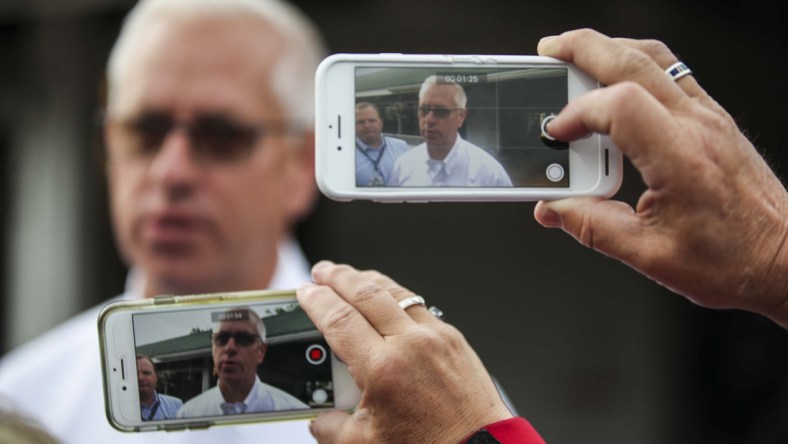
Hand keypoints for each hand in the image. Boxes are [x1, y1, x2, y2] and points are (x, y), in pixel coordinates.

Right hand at [297, 261, 512, 442]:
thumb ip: (331, 428)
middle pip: (366, 294)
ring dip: (368, 280)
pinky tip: (388, 299)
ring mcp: (437, 337)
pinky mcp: (454, 339)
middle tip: (322, 271)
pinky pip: (419, 306)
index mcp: (384, 369)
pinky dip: (397, 297)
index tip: (305, 292)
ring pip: (396, 293)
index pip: (340, 320)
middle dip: (339, 277)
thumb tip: (319, 418)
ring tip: (350, 276)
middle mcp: (412, 344)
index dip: (317, 301)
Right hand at [534, 29, 787, 327]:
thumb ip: (592, 227)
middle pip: (633, 61)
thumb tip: (553, 210)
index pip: (619, 105)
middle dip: (582, 49)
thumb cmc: (732, 259)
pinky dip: (635, 64)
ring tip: (575, 58)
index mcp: (681, 159)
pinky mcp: (713, 120)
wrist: (784, 257)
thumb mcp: (649, 255)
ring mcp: (709, 117)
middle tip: (548, 51)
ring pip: (655, 58)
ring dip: (610, 50)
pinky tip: (615, 82)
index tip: (557, 134)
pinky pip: (671, 73)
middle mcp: (698, 126)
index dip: (577, 113)